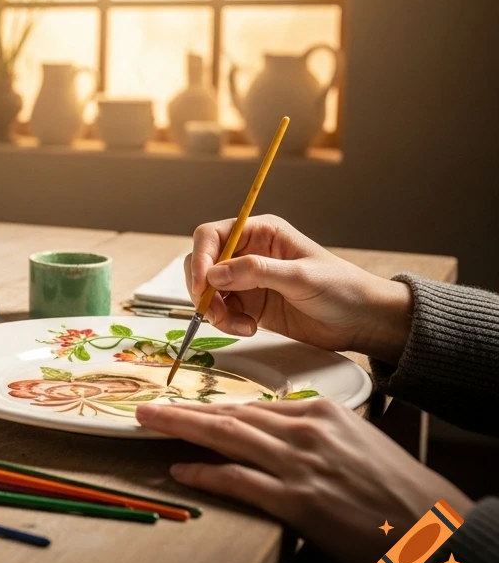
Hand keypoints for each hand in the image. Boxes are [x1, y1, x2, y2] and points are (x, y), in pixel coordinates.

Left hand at [135, 399, 473, 562]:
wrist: (433, 530)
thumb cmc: (400, 492)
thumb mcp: (358, 443)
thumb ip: (318, 432)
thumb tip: (281, 428)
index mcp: (323, 413)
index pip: (254, 406)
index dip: (214, 406)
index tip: (187, 404)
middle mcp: (306, 432)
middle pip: (232, 414)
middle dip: (184, 410)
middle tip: (148, 406)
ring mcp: (299, 465)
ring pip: (226, 437)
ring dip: (181, 428)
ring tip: (149, 423)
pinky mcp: (296, 501)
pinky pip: (237, 481)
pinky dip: (205, 473)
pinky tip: (180, 469)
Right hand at [187, 215, 411, 362]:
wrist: (362, 322)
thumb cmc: (341, 289)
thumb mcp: (301, 277)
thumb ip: (257, 271)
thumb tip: (214, 274)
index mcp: (261, 232)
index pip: (213, 235)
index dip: (201, 257)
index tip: (201, 285)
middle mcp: (249, 253)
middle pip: (203, 263)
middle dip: (203, 289)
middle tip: (215, 312)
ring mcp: (247, 280)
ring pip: (208, 290)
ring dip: (214, 310)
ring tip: (238, 326)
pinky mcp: (249, 305)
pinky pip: (222, 311)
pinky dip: (226, 322)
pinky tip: (247, 329)